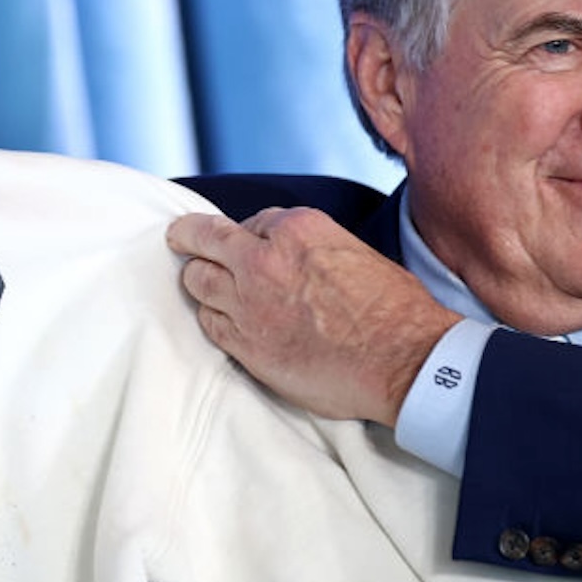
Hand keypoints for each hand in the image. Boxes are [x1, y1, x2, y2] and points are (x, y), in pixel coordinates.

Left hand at [166, 207, 461, 425]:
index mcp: (297, 228)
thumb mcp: (355, 252)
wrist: (401, 359)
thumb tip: (299, 264)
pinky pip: (209, 323)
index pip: (250, 222)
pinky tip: (218, 319)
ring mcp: (249, 303)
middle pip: (204, 240)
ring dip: (199, 280)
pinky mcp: (246, 345)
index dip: (247, 235)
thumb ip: (313, 252)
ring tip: (198, 282)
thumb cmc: (393, 309)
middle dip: (190, 238)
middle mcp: (264, 259)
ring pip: (198, 281)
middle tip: (179, 238)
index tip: (243, 242)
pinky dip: (212, 317)